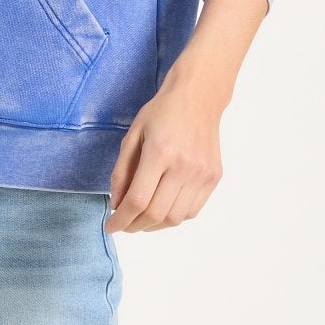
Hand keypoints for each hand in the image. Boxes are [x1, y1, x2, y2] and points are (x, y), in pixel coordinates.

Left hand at [105, 74, 227, 231]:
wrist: (198, 98)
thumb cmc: (161, 113)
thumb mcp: (132, 136)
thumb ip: (121, 172)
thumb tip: (117, 204)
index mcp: (159, 152)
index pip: (138, 200)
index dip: (121, 219)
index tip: (111, 226)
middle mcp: (184, 166)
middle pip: (156, 214)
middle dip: (134, 226)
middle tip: (124, 224)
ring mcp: (202, 173)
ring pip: (175, 218)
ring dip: (154, 226)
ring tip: (141, 220)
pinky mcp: (213, 177)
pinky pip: (192, 211)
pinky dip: (173, 217)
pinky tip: (162, 209)